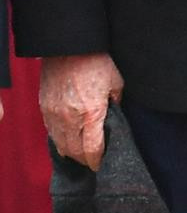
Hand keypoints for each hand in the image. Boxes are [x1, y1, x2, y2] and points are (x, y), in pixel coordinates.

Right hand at [39, 53, 121, 168]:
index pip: (92, 149)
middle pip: (74, 151)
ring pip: (60, 144)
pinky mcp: (44, 108)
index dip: (97, 161)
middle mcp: (70, 118)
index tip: (101, 165)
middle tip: (93, 162)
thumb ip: (116, 104)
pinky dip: (59, 140)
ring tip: (81, 155)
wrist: (68, 47)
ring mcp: (54, 114)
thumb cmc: (96, 63)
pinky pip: (51, 132)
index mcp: (91, 114)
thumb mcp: (116, 84)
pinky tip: (67, 140)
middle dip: (84, 160)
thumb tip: (115, 118)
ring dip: (71, 153)